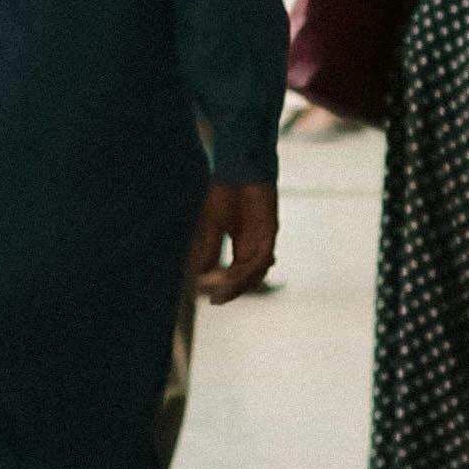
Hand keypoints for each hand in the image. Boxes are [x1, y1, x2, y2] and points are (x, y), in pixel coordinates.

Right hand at [192, 179, 276, 302]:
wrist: (238, 168)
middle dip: (233, 290)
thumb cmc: (225, 192)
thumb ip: (208, 249)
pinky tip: (236, 274)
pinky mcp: (270, 231)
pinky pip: (263, 257)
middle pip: (247, 277)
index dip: (226, 288)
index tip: (212, 300)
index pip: (236, 274)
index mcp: (242, 244)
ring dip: (241, 282)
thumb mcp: (211, 225)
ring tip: (224, 289)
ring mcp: (263, 239)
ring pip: (257, 271)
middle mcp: (254, 245)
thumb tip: (198, 274)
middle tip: (217, 299)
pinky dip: (251, 268)